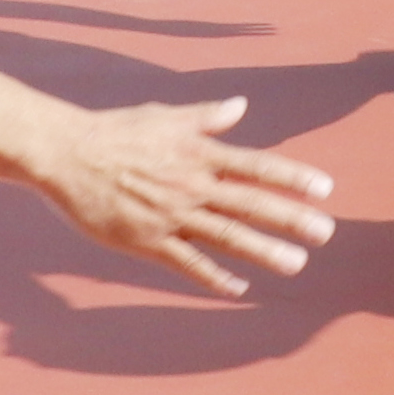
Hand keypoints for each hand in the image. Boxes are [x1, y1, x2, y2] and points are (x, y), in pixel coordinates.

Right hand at [43, 97, 335, 298]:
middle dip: (291, 218)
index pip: (256, 165)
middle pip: (250, 204)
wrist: (67, 155)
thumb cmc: (117, 131)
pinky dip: (214, 277)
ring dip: (264, 251)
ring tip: (297, 264)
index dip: (292, 177)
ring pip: (226, 237)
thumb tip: (240, 105)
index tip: (324, 188)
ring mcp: (171, 215)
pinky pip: (187, 262)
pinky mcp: (147, 241)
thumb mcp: (165, 116)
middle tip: (326, 232)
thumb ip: (206, 117)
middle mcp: (191, 185)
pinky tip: (240, 289)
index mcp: (198, 153)